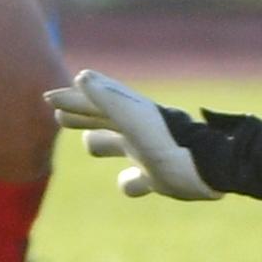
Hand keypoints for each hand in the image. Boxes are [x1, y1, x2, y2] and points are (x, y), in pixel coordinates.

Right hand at [45, 70, 215, 199]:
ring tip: (89, 144)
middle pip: (102, 120)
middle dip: (81, 115)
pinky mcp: (160, 179)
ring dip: (101, 142)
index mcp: (130, 113)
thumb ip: (108, 100)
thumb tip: (81, 77)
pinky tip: (129, 184)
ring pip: (117, 146)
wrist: (213, 169)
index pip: (94, 101)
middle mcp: (138, 131)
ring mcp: (149, 154)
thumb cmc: (171, 144)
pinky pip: (138, 181)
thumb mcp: (135, 120)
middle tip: (59, 114)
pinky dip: (129, 182)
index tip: (48, 97)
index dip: (72, 99)